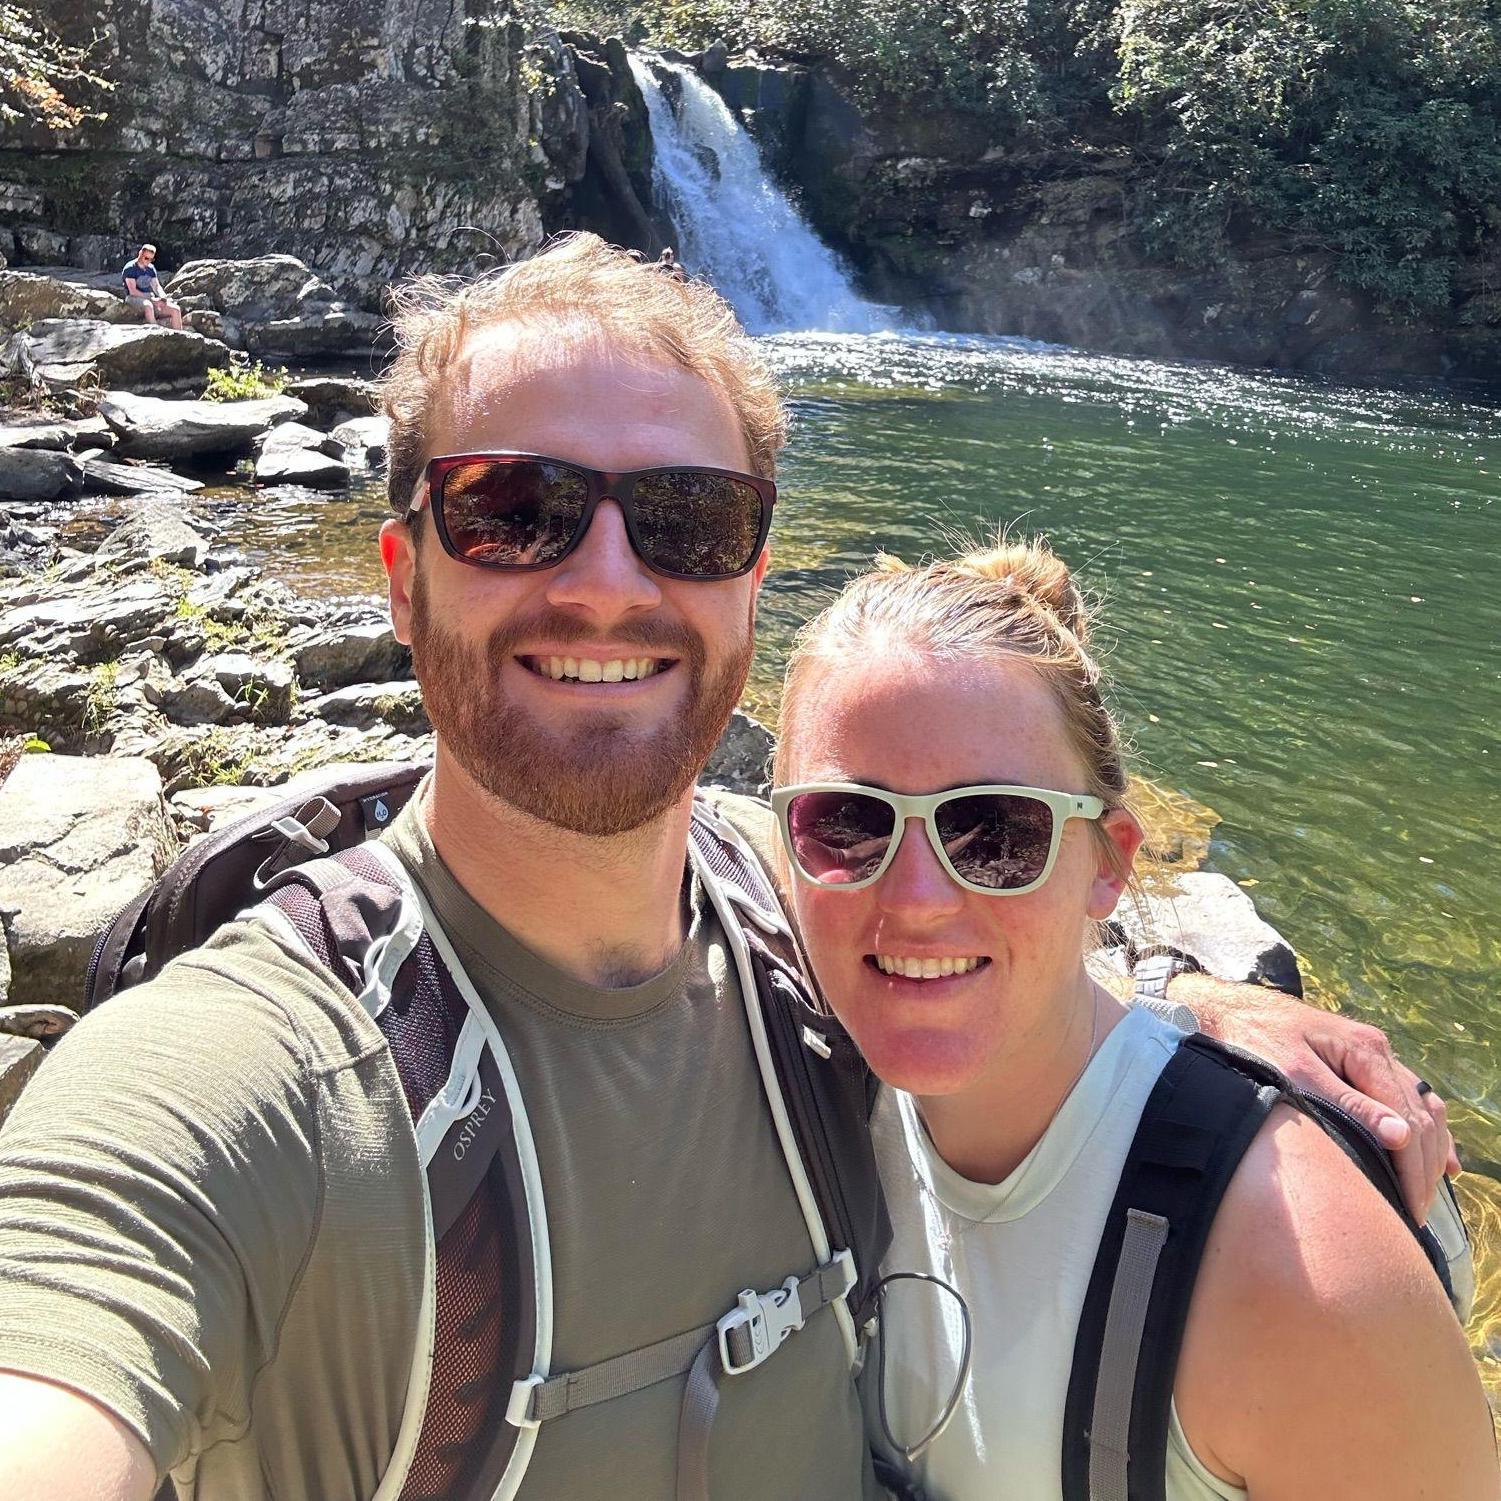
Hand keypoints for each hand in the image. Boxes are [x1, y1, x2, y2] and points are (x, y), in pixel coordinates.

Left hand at [1170, 974, 1456, 1221]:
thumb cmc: (1255, 1042)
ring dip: (1430, 1149)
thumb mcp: (1297, 1076)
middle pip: (1420, 1115)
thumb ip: (1348, 1104)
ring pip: (1421, 1106)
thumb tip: (1401, 1137)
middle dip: (1423, 1168)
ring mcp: (1372, 1052)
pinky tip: (1437, 1156)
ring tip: (1424, 1193)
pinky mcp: (1360, 1059)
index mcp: (1366, 1050)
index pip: (1408, 1119)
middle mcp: (1377, 1049)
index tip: (1409, 1209)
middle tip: (1414, 1214)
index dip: (1413, 1169)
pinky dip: (1424, 1128)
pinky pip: (1406, 1097)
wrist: (1227, 1010)